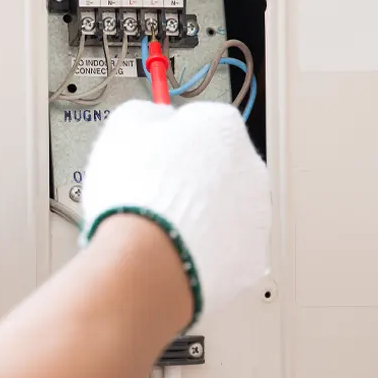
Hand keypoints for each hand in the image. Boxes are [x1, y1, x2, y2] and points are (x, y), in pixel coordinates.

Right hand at [80, 100, 270, 324]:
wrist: (149, 263)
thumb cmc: (137, 199)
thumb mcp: (121, 131)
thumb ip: (144, 114)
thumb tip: (152, 116)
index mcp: (222, 129)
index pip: (201, 120)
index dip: (171, 137)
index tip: (156, 149)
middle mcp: (250, 168)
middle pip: (219, 165)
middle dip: (191, 177)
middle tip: (155, 191)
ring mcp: (256, 217)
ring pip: (226, 208)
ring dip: (202, 214)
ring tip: (162, 226)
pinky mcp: (251, 258)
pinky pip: (228, 247)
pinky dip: (208, 250)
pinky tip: (178, 251)